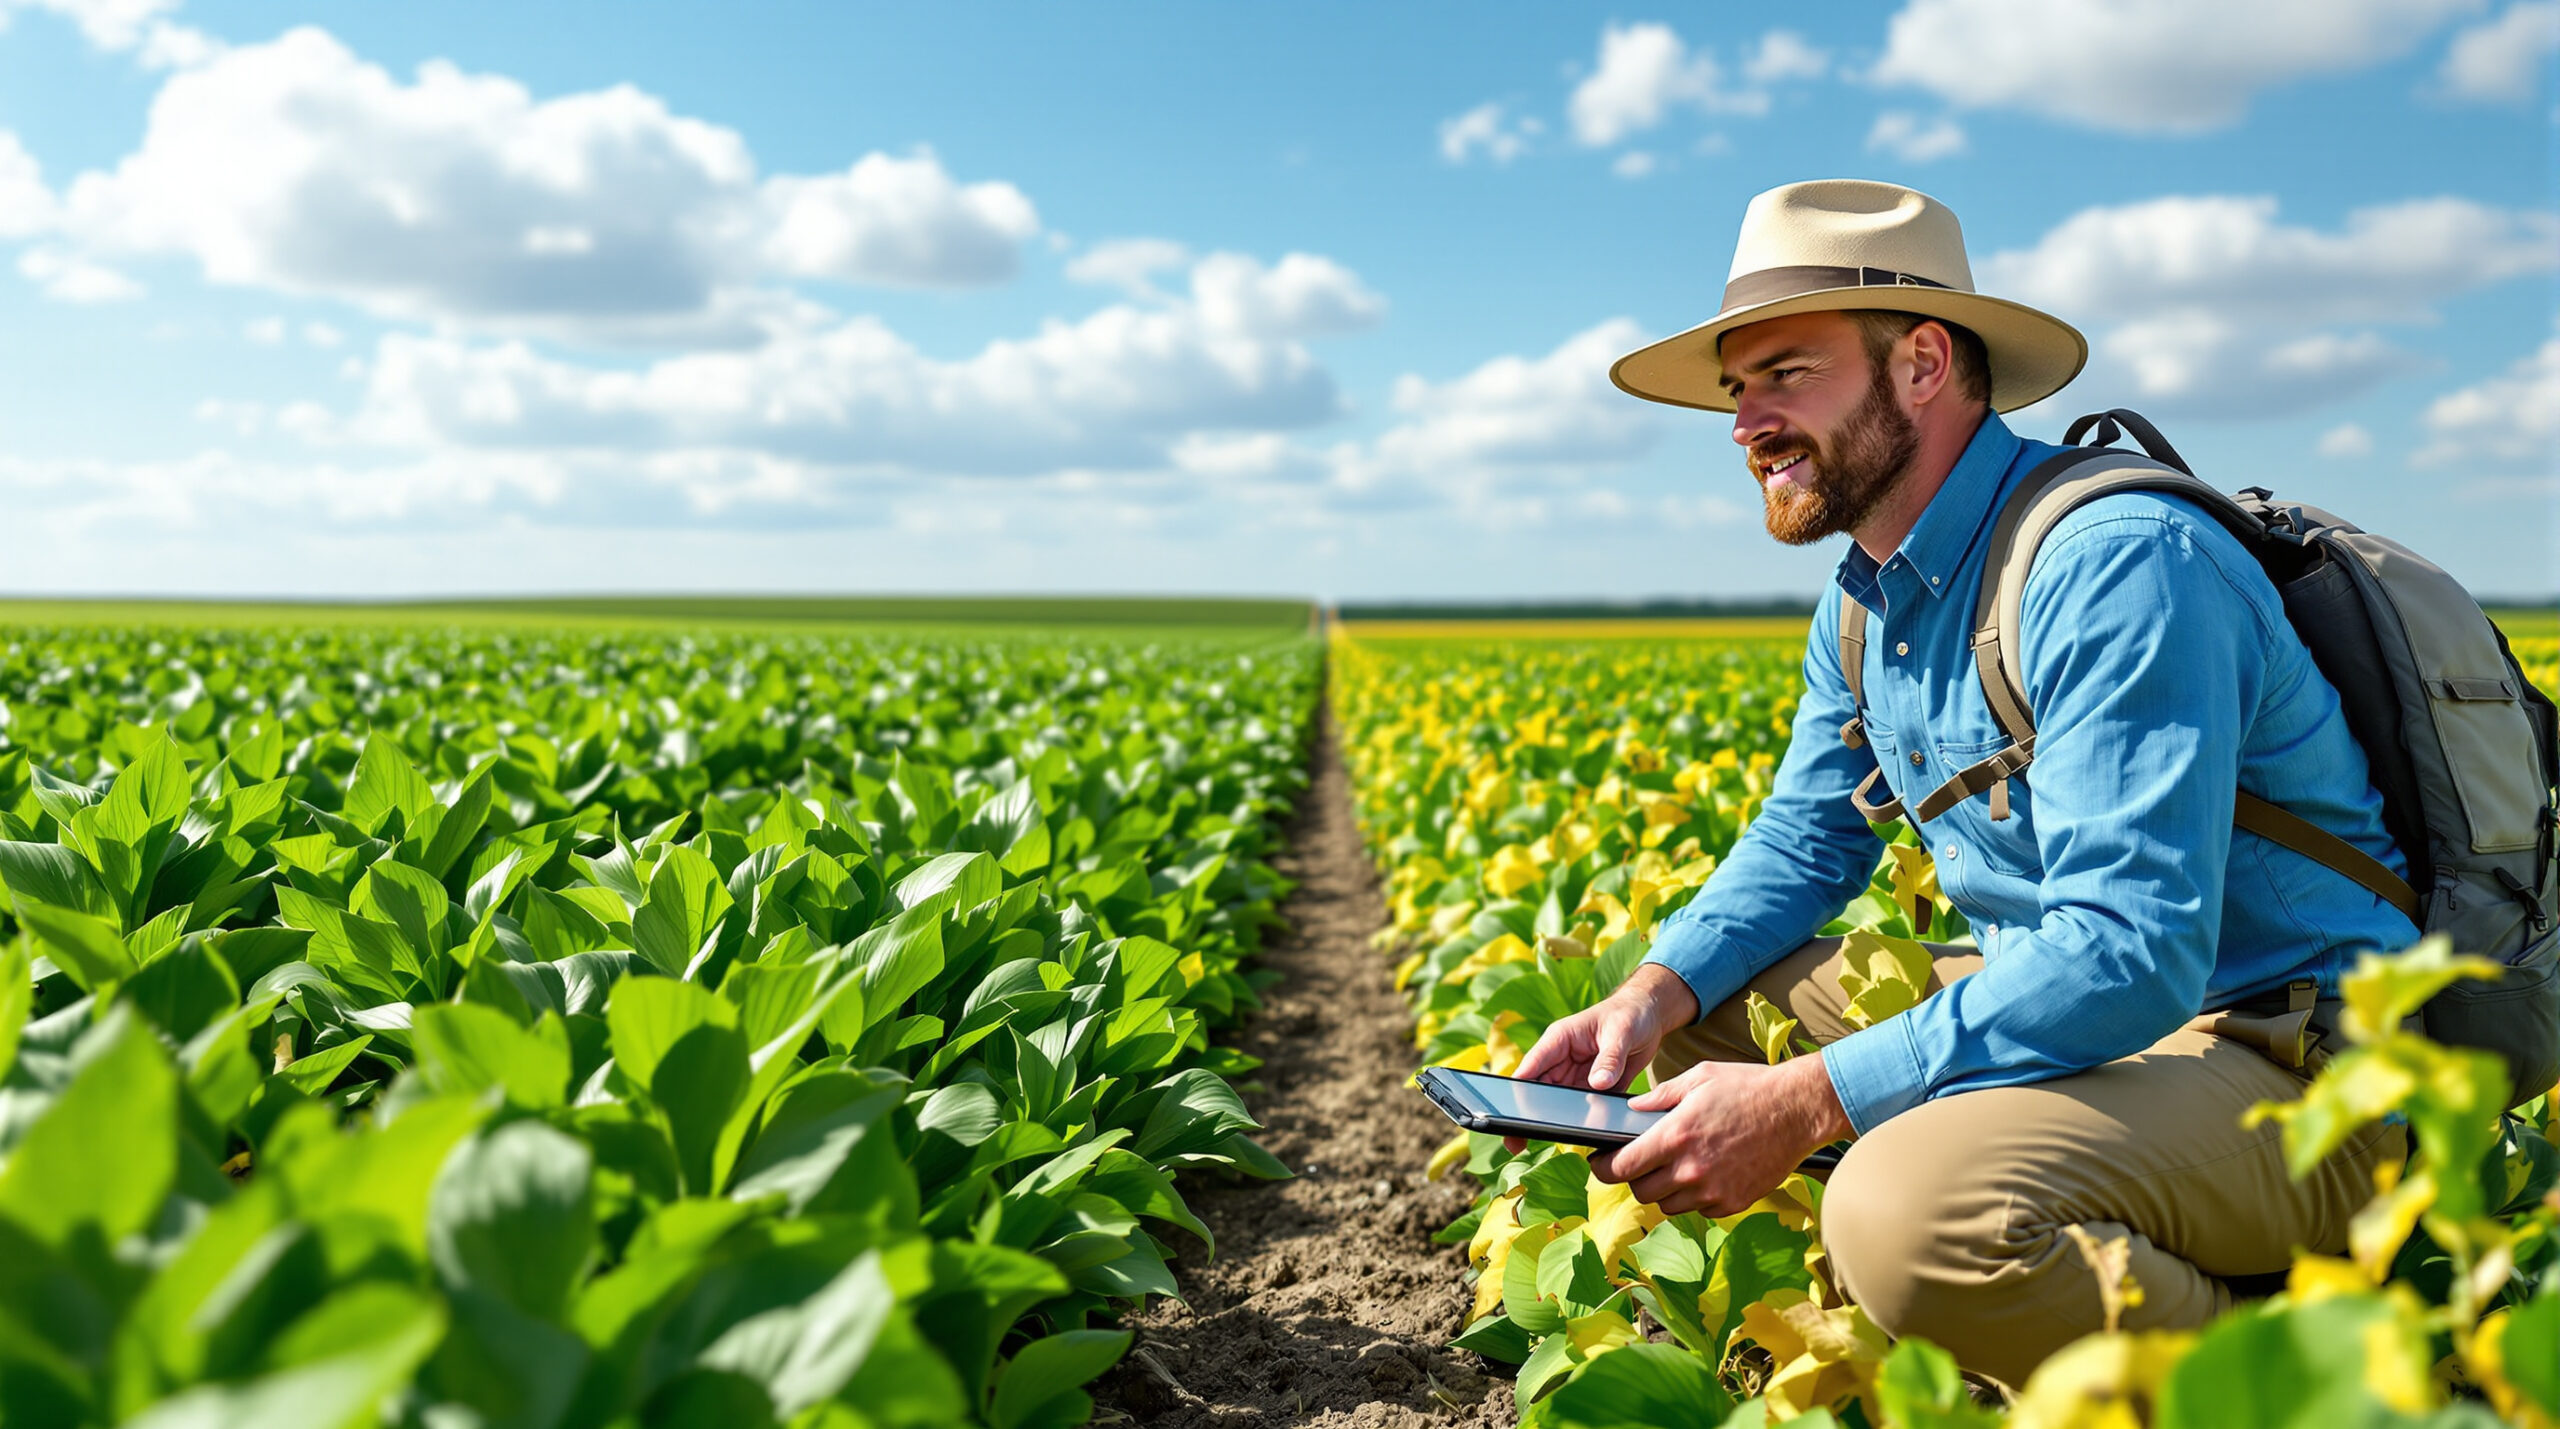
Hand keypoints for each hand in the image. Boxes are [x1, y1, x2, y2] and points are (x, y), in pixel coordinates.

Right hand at [1503, 965, 1699, 1153]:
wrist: (1649, 1015)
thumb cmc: (1630, 1013)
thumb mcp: (1620, 1032)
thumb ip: (1610, 1058)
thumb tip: (1598, 1083)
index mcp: (1559, 1040)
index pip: (1531, 1065)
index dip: (1517, 1089)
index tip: (1507, 1112)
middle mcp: (1562, 1059)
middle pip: (1538, 1091)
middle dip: (1529, 1114)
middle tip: (1517, 1142)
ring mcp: (1576, 1076)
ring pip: (1558, 1103)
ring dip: (1556, 1120)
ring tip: (1550, 1141)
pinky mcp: (1593, 1088)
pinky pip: (1584, 1108)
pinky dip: (1583, 1122)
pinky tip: (1583, 1135)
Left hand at [1586, 1054, 1851, 1217]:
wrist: (1798, 1109)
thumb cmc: (1748, 1087)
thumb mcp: (1698, 1078)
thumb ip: (1660, 1097)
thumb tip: (1631, 1110)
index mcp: (1675, 1136)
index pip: (1622, 1167)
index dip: (1603, 1168)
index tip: (1600, 1164)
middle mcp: (1690, 1169)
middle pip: (1641, 1192)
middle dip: (1635, 1179)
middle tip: (1642, 1163)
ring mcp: (1713, 1190)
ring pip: (1668, 1206)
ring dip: (1665, 1191)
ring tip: (1677, 1167)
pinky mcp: (1733, 1202)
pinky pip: (1699, 1210)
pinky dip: (1695, 1198)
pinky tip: (1705, 1174)